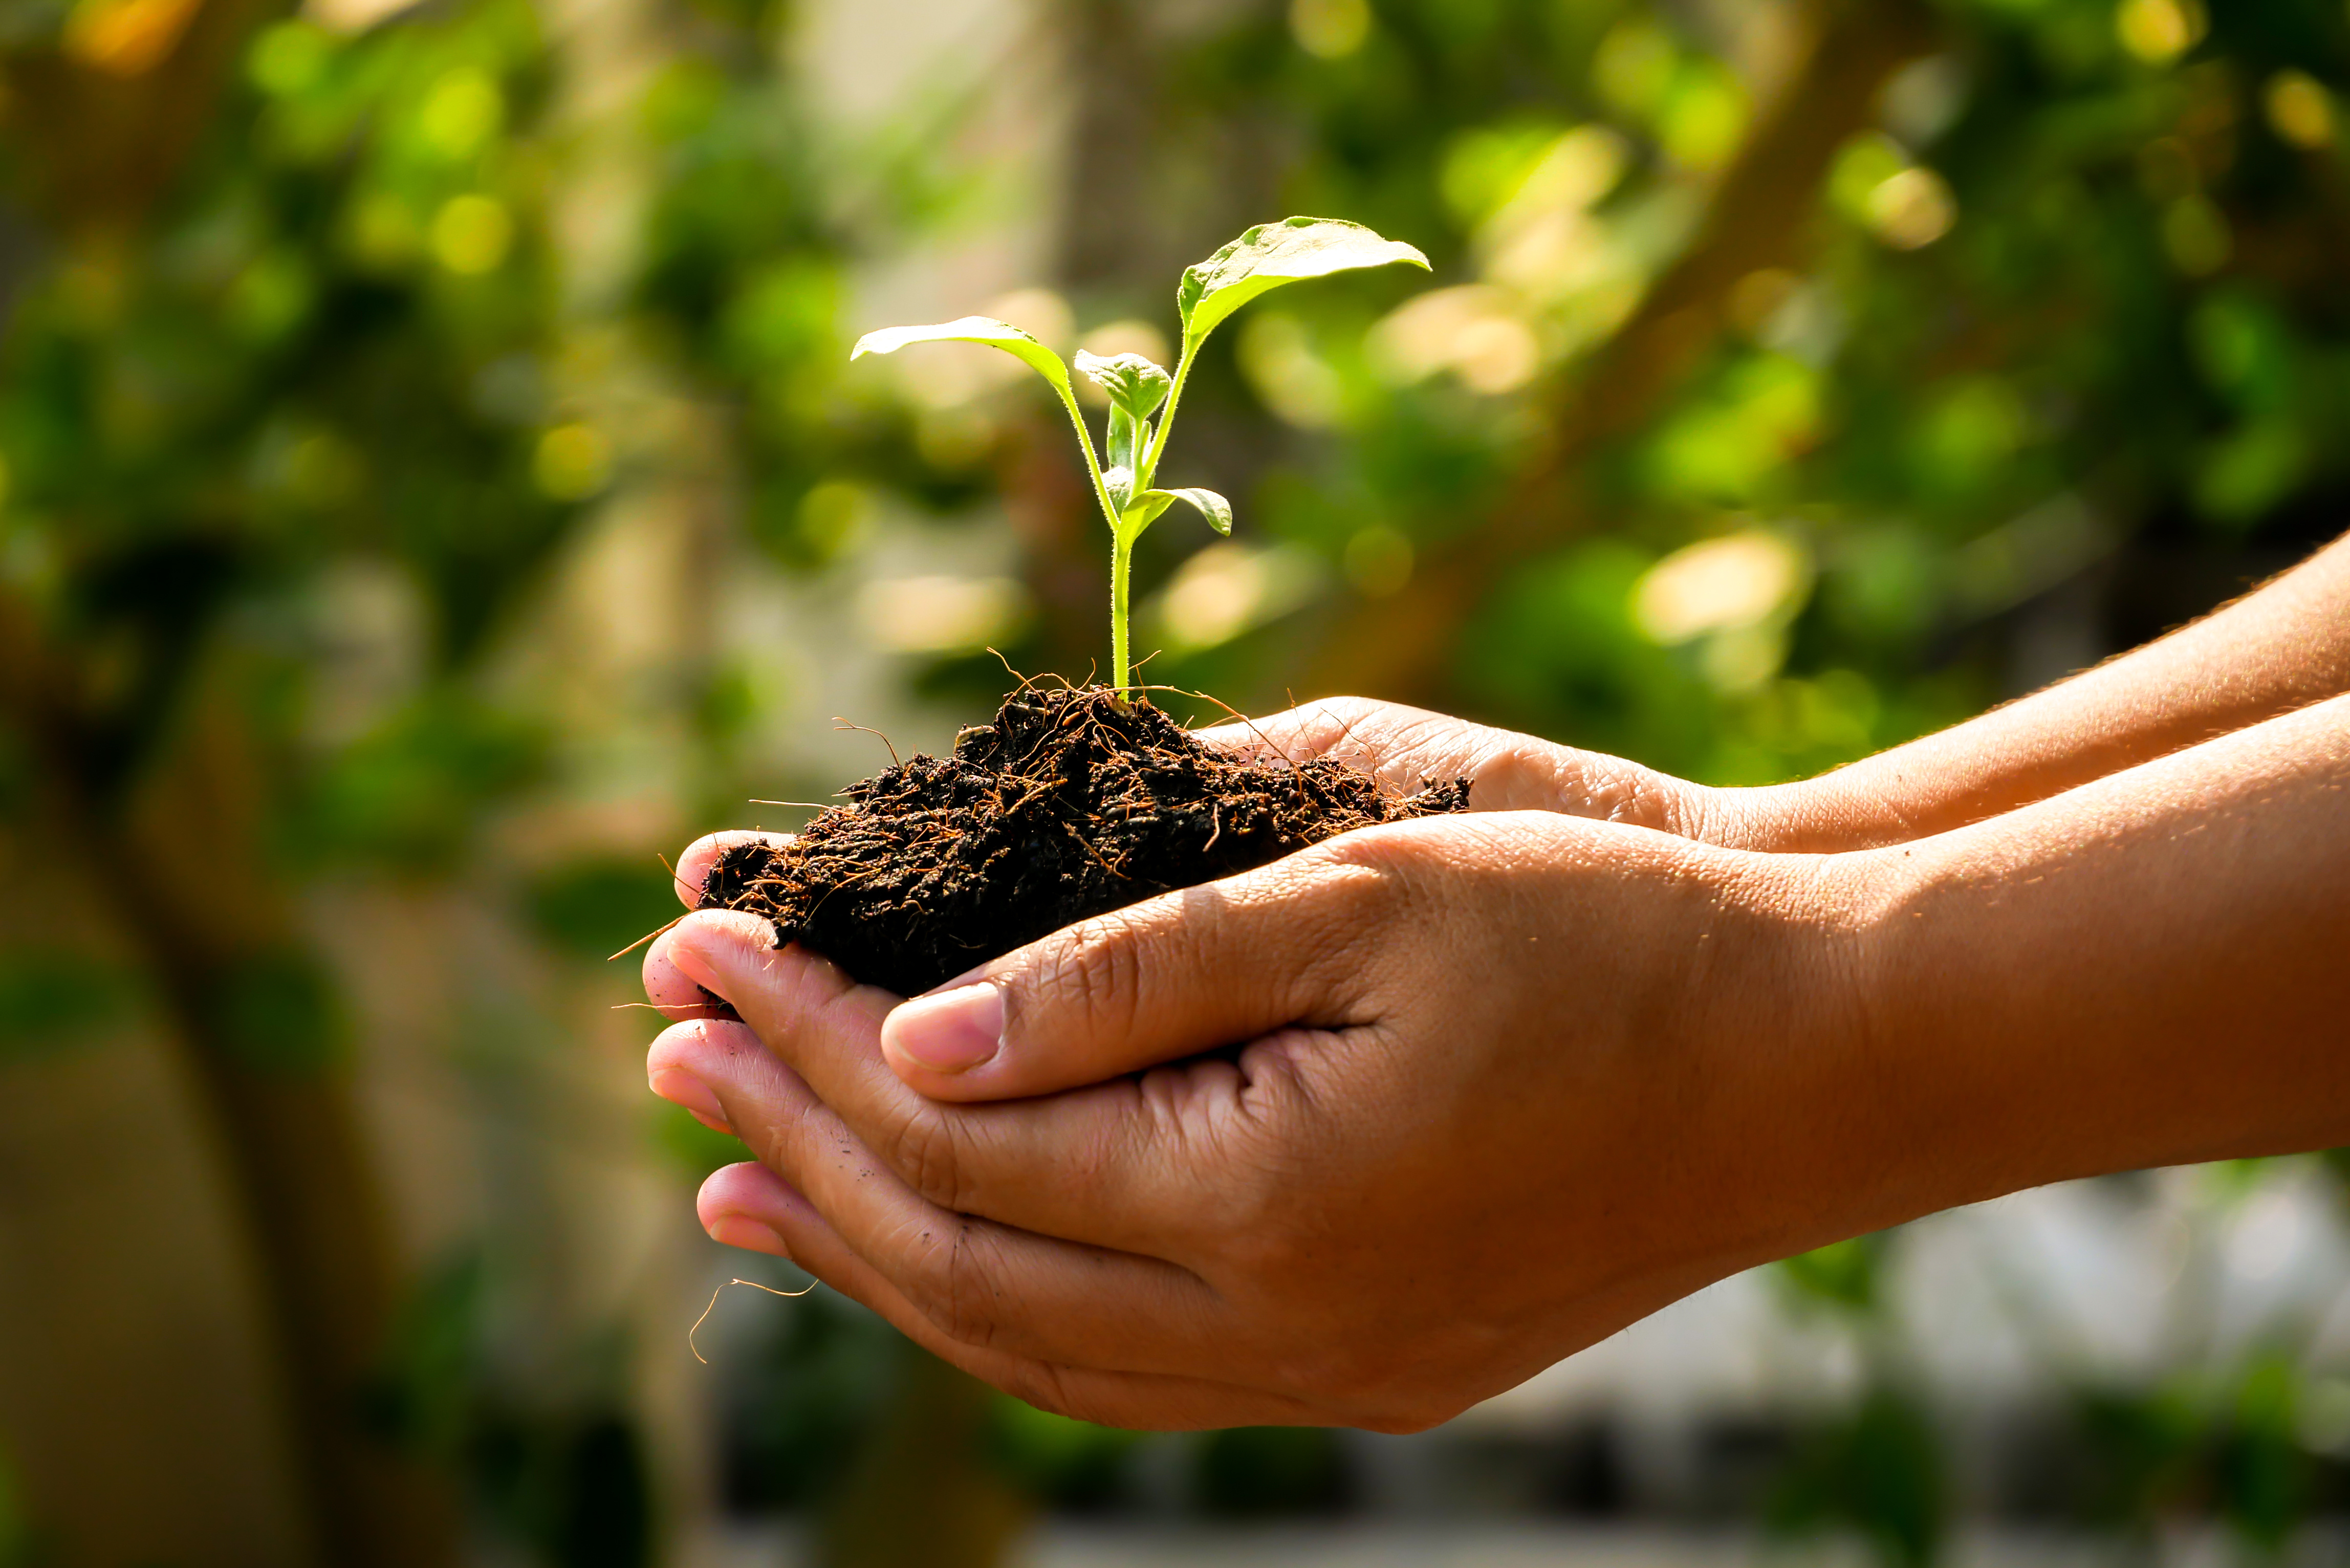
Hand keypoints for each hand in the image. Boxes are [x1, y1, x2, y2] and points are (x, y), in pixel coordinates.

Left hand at [642, 808, 1880, 1429]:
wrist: (1819, 1057)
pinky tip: (940, 1244)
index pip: (959, 1137)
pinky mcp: (1369, 1366)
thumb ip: (1129, 979)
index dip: (810, 1034)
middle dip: (797, 1138)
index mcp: (1267, 1202)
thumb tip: (920, 1040)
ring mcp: (1327, 1370)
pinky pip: (1126, 1368)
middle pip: (961, 1262)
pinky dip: (1001, 1301)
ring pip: (1029, 1342)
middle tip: (668, 1043)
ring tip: (736, 1177)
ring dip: (868, 1249)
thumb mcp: (1364, 898)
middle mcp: (1278, 1328)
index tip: (699, 942)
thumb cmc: (1606, 938)